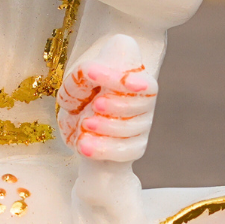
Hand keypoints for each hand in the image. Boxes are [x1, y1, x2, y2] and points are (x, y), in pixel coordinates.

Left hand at [56, 33, 157, 161]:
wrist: (81, 119)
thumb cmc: (85, 90)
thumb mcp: (80, 77)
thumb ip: (83, 74)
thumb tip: (88, 72)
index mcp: (138, 80)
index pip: (145, 84)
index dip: (132, 83)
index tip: (121, 79)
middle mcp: (145, 104)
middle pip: (140, 106)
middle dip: (117, 105)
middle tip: (96, 104)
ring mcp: (142, 127)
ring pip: (130, 129)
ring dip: (107, 127)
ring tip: (85, 123)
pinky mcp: (134, 147)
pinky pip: (125, 152)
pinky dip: (104, 149)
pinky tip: (83, 145)